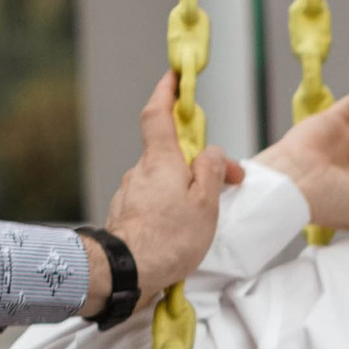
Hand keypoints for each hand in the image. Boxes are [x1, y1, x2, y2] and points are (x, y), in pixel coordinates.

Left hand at [94, 74, 240, 307]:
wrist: (126, 273)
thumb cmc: (168, 239)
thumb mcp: (205, 203)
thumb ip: (212, 171)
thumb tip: (212, 154)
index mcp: (161, 161)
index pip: (158, 113)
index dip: (167, 91)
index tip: (175, 76)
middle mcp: (140, 171)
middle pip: (169, 153)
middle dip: (195, 162)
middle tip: (223, 182)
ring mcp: (130, 193)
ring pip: (162, 181)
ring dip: (183, 191)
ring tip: (201, 219)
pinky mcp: (126, 215)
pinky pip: (152, 202)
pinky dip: (168, 209)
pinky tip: (179, 232)